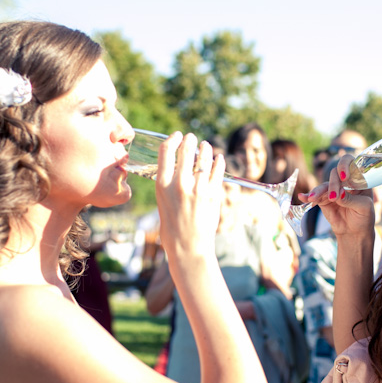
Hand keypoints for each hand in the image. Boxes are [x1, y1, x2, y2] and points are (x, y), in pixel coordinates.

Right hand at [155, 133, 223, 259]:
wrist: (188, 247)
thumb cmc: (172, 228)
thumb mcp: (162, 203)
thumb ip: (170, 185)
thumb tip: (179, 170)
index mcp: (162, 185)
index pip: (166, 151)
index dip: (172, 139)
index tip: (177, 136)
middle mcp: (180, 184)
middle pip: (186, 151)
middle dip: (190, 141)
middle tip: (192, 138)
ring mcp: (198, 188)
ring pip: (205, 159)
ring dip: (206, 150)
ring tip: (206, 146)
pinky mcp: (213, 194)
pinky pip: (218, 172)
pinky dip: (219, 163)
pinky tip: (219, 159)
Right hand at [301, 155, 375, 237]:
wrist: (354, 231)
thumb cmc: (364, 216)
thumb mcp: (363, 208)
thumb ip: (351, 199)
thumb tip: (338, 194)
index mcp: (358, 179)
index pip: (350, 164)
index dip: (345, 166)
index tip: (344, 176)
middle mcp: (344, 181)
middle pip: (335, 174)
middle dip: (333, 184)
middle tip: (334, 198)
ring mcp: (333, 189)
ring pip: (324, 185)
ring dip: (318, 191)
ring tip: (313, 198)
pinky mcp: (324, 199)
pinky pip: (315, 196)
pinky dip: (308, 196)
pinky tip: (303, 197)